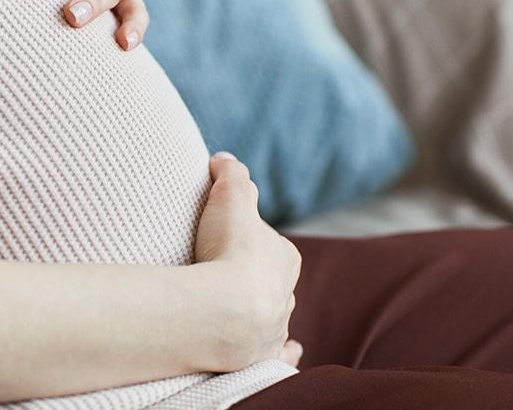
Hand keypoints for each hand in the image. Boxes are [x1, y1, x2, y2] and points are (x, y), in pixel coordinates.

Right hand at [195, 152, 303, 369]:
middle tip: (228, 273)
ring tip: (237, 309)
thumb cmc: (230, 251)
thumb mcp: (230, 197)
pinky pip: (278, 354)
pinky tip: (288, 351)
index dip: (251, 239)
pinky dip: (284, 352)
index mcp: (284, 256)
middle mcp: (286, 293)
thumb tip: (224, 158)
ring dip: (264, 312)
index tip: (230, 237)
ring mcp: (274, 327)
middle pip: (274, 281)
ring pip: (275, 316)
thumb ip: (230, 174)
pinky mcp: (259, 354)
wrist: (225, 311)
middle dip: (259, 278)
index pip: (271, 244)